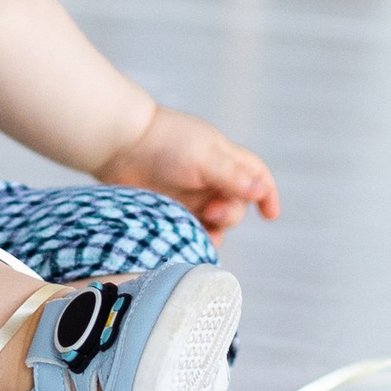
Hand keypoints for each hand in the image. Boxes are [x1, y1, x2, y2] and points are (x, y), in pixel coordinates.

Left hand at [100, 104, 278, 235]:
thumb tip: (261, 191)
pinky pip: (191, 230)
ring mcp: (190, 195)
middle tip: (210, 213)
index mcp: (224, 158)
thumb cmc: (165, 143)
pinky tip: (191, 246)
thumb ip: (232, 177)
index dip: (267, 193)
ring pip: (214, 222)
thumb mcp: (204, 158)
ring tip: (204, 237)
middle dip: (229, 214)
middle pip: (235, 205)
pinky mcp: (171, 210)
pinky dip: (195, 239)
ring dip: (214, 231)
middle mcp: (210, 178)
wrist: (120, 145)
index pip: (256, 174)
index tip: (270, 216)